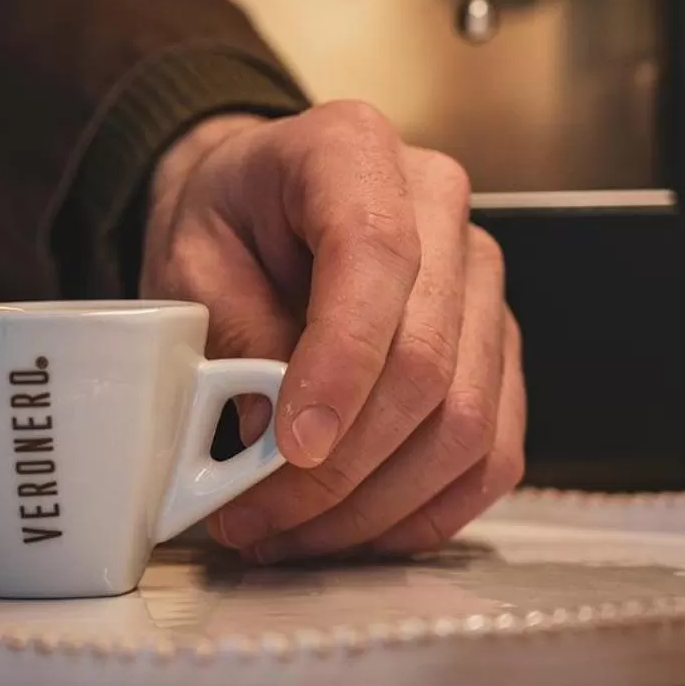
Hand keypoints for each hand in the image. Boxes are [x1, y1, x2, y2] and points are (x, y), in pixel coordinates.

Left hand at [141, 104, 523, 563]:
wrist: (254, 206)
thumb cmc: (224, 223)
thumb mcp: (188, 259)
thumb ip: (233, 340)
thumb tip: (273, 448)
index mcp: (353, 151)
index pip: (376, 259)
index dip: (342, 364)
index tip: (293, 446)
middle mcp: (439, 205)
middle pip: (428, 359)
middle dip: (342, 465)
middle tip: (258, 517)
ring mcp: (480, 280)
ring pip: (466, 421)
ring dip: (376, 505)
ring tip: (290, 534)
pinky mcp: (495, 347)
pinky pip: (491, 451)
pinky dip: (424, 510)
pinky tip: (355, 531)